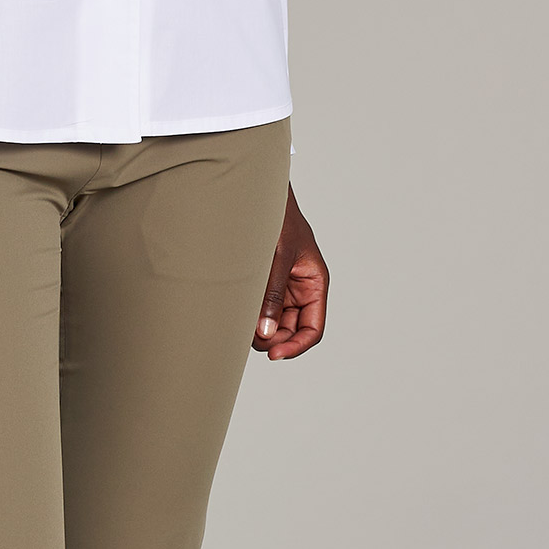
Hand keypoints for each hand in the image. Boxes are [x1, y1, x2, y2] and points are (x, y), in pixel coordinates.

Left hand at [253, 188, 327, 360]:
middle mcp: (299, 290)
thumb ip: (273, 294)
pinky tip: (235, 311)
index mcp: (314, 283)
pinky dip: (248, 315)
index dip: (296, 346)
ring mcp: (281, 288)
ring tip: (240, 320)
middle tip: (248, 336)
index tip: (274, 354)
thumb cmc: (278, 218)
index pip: (312, 329)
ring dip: (258, 328)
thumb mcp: (279, 256)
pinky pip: (258, 308)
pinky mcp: (262, 283)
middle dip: (272, 338)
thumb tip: (265, 332)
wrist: (258, 194)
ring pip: (272, 323)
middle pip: (290, 331)